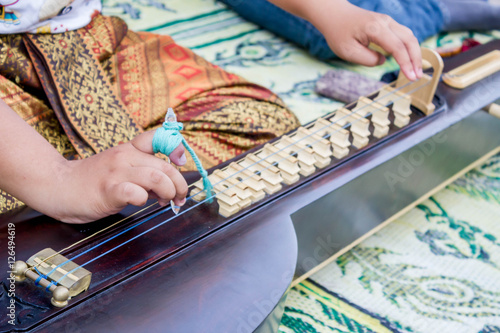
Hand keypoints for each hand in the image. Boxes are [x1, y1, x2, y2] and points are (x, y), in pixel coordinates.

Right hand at [48, 131, 187, 222]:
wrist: (59, 186)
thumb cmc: (93, 180)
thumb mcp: (121, 169)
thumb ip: (145, 175)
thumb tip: (170, 187)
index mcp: (129, 149)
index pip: (158, 137)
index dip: (176, 147)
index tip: (182, 161)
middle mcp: (124, 157)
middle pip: (164, 166)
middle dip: (179, 183)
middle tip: (180, 196)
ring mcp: (116, 172)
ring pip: (155, 177)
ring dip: (168, 191)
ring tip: (166, 201)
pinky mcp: (108, 190)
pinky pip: (134, 192)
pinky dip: (144, 199)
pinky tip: (141, 202)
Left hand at [308, 1, 422, 79]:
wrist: (335, 15)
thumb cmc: (339, 33)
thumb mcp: (348, 52)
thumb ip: (367, 59)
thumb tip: (383, 60)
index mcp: (375, 28)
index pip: (397, 47)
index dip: (406, 63)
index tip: (411, 77)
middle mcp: (385, 22)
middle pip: (409, 40)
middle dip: (416, 59)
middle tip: (418, 77)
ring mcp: (388, 21)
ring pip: (409, 36)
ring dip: (415, 54)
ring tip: (416, 71)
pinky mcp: (387, 24)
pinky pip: (403, 35)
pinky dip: (409, 48)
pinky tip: (410, 60)